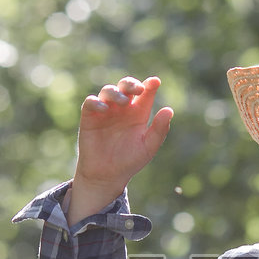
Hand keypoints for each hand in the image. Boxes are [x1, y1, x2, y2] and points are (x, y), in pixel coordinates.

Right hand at [65, 76, 173, 224]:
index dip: (150, 85)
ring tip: (124, 101)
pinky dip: (96, 102)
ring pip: (108, 91)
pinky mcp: (89, 117)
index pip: (145, 93)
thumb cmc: (130, 160)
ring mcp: (105, 111)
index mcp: (138, 113)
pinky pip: (91, 102)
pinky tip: (104, 109)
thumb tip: (169, 110)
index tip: (155, 82)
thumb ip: (159, 129)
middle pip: (126, 87)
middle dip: (131, 84)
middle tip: (138, 89)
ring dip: (116, 92)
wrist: (107, 176)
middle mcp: (122, 109)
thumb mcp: (149, 147)